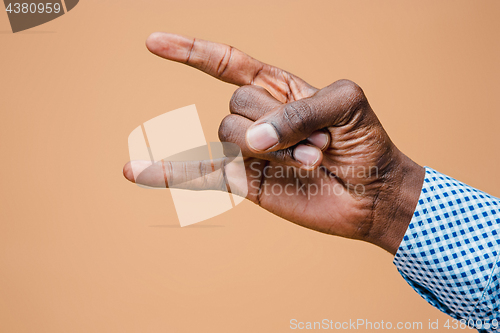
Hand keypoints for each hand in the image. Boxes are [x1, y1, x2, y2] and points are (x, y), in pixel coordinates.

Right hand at [123, 33, 424, 253]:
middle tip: (320, 143)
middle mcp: (258, 117)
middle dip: (279, 124)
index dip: (191, 52)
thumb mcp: (346, 102)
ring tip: (311, 161)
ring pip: (228, 137)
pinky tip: (134, 171)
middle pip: (235, 105)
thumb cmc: (365, 141)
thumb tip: (250, 141)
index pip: (225, 64)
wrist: (374, 192)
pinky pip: (200, 176)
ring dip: (273, 149)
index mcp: (277, 89)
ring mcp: (249, 151)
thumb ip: (300, 109)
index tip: (154, 43)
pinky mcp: (246, 182)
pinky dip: (168, 174)